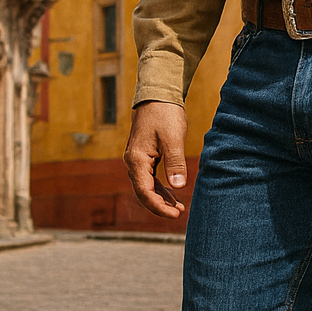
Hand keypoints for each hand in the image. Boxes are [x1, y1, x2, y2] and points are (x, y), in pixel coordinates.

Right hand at [124, 101, 188, 219]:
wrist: (157, 96)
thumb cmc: (165, 114)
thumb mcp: (173, 138)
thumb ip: (176, 162)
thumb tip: (178, 186)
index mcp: (137, 159)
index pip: (144, 191)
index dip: (159, 206)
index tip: (175, 214)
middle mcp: (132, 162)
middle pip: (143, 192)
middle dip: (159, 206)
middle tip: (178, 214)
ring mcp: (136, 160)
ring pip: (146, 187)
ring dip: (160, 199)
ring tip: (178, 209)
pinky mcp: (143, 157)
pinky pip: (149, 179)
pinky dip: (159, 189)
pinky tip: (172, 195)